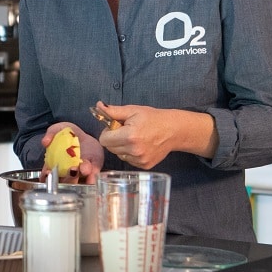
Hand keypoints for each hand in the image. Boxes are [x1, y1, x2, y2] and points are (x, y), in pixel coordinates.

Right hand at [39, 121, 102, 183]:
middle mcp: (66, 174)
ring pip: (79, 181)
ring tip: (84, 170)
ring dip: (82, 177)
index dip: (47, 176)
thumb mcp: (58, 129)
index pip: (48, 176)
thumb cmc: (67, 135)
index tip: (48, 172)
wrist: (85, 136)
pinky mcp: (92, 172)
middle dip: (68, 177)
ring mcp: (80, 175)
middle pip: (65, 181)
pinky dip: (93, 178)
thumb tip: (45, 142)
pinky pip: (93, 178)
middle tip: (71, 170)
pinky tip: (93, 175)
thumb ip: (51, 133)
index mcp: (54, 166)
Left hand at [94, 102, 215, 168]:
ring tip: (134, 138)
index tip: (116, 127)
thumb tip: (98, 106)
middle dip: (114, 139)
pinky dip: (130, 154)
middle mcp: (134, 150)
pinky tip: (140, 146)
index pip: (104, 140)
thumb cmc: (153, 118)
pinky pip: (128, 160)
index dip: (107, 132)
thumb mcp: (133, 110)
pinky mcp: (144, 165)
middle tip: (125, 131)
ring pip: (118, 155)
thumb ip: (113, 111)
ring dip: (121, 147)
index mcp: (129, 136)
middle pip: (110, 148)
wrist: (174, 130)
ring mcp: (140, 160)